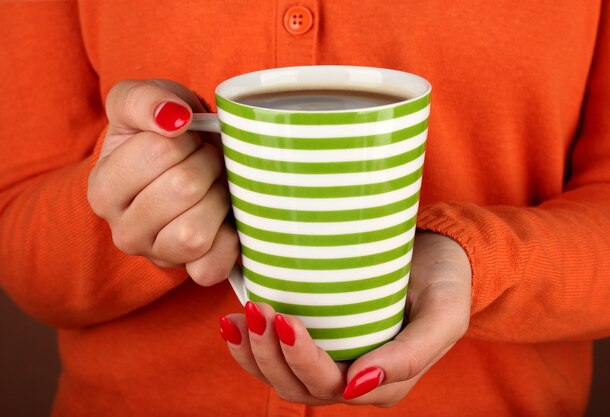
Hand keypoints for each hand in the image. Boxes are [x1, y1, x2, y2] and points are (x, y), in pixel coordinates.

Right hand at [87, 79, 238, 284]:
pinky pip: (212, 266)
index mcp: (103, 188)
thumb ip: (143, 99)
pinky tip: (224, 219)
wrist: (186, 168)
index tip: (185, 140)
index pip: (159, 151)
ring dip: (218, 200)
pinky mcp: (191, 273)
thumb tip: (172, 117)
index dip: (186, 138)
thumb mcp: (143, 102)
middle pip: (182, 189)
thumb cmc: (165, 134)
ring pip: (194, 232)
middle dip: (207, 165)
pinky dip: (229, 240)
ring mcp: (157, 256)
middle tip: (206, 161)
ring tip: (215, 187)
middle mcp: (123, 231)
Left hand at [219, 231, 470, 405]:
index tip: (288, 319)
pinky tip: (234, 321)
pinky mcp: (318, 340)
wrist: (439, 257)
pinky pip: (276, 357)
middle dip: (271, 353)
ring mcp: (332, 361)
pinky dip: (250, 345)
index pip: (331, 385)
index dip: (302, 360)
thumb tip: (358, 384)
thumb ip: (411, 355)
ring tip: (242, 316)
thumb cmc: (444, 282)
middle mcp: (352, 380)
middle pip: (297, 386)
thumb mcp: (444, 314)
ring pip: (280, 377)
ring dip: (254, 352)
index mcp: (383, 383)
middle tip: (259, 310)